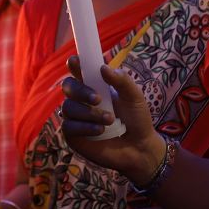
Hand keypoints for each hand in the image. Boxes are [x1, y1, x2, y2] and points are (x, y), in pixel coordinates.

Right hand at [60, 56, 165, 184]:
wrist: (140, 148)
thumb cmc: (137, 119)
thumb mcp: (134, 97)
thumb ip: (122, 80)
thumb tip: (103, 67)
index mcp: (94, 85)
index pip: (78, 70)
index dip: (74, 64)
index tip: (76, 61)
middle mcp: (82, 99)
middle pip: (68, 86)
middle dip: (80, 91)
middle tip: (98, 99)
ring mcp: (76, 117)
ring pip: (68, 108)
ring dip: (89, 113)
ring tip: (109, 120)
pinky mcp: (73, 135)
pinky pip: (69, 126)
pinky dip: (85, 127)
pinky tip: (100, 131)